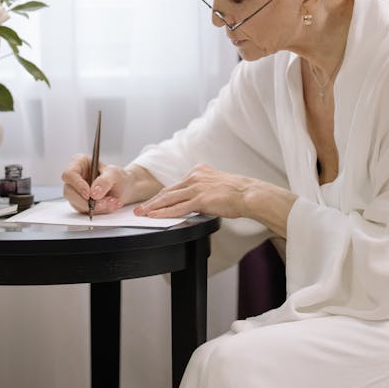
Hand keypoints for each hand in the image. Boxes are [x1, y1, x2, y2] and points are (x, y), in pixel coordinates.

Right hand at [61, 155, 127, 215]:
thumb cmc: (116, 176)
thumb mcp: (114, 174)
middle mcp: (74, 178)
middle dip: (87, 201)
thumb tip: (94, 193)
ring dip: (96, 207)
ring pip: (77, 204)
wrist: (123, 188)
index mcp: (79, 163)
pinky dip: (99, 211)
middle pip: (69, 192)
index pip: (69, 174)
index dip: (77, 185)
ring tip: (112, 202)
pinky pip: (85, 211)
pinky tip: (110, 205)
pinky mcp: (80, 203)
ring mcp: (75, 192)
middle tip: (104, 203)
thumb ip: (105, 181)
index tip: (89, 194)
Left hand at [135, 164, 252, 219]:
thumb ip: (203, 188)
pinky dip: (164, 212)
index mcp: (198, 171)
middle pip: (168, 191)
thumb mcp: (216, 184)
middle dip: (152, 201)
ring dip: (153, 206)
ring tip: (142, 213)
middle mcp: (195, 177)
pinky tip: (155, 216)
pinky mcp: (200, 199)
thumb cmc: (236, 193)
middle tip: (139, 208)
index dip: (162, 195)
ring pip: (169, 198)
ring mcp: (197, 187)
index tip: (152, 201)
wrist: (248, 194)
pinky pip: (178, 207)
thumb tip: (195, 199)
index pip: (175, 185)